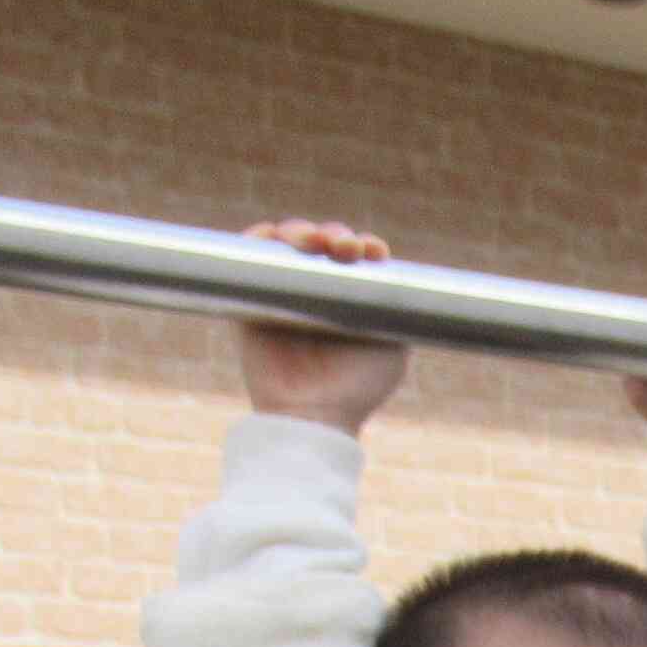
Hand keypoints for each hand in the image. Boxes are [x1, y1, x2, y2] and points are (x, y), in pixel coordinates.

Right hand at [235, 219, 407, 435]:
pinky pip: (248, 255)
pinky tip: (271, 236)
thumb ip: (397, 311)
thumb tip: (396, 274)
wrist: (313, 415)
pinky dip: (257, 237)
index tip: (371, 252)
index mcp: (350, 296)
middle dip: (334, 234)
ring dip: (300, 231)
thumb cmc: (358, 387)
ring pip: (287, 243)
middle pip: (322, 242)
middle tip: (341, 248)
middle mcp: (316, 288)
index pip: (356, 254)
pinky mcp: (251, 299)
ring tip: (311, 243)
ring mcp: (283, 291)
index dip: (363, 244)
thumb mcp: (394, 347)